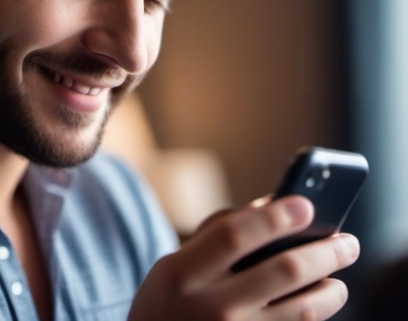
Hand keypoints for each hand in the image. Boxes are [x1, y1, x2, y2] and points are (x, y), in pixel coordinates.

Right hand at [128, 196, 359, 319]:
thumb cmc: (168, 303)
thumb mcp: (174, 264)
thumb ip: (216, 236)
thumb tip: (271, 209)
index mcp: (182, 272)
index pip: (235, 234)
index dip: (274, 216)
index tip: (305, 204)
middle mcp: (210, 307)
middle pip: (284, 270)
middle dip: (324, 251)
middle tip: (347, 240)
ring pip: (303, 309)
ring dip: (330, 288)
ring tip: (338, 276)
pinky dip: (316, 314)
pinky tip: (322, 301)